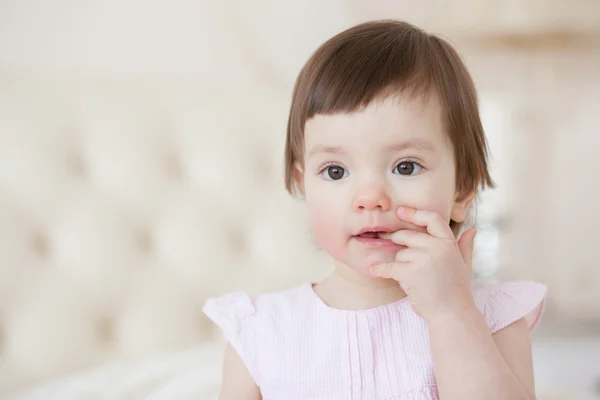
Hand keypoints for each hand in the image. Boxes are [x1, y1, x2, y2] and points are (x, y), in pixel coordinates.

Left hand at [369, 206, 476, 321]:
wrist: (451, 314)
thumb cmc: (457, 290)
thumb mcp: (465, 265)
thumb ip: (465, 246)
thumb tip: (472, 230)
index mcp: (449, 243)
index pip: (432, 219)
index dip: (415, 213)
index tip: (401, 211)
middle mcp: (436, 247)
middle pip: (408, 235)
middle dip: (396, 237)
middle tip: (384, 236)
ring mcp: (422, 259)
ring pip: (400, 254)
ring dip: (400, 264)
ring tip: (411, 278)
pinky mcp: (409, 273)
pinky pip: (389, 267)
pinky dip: (380, 269)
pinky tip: (374, 270)